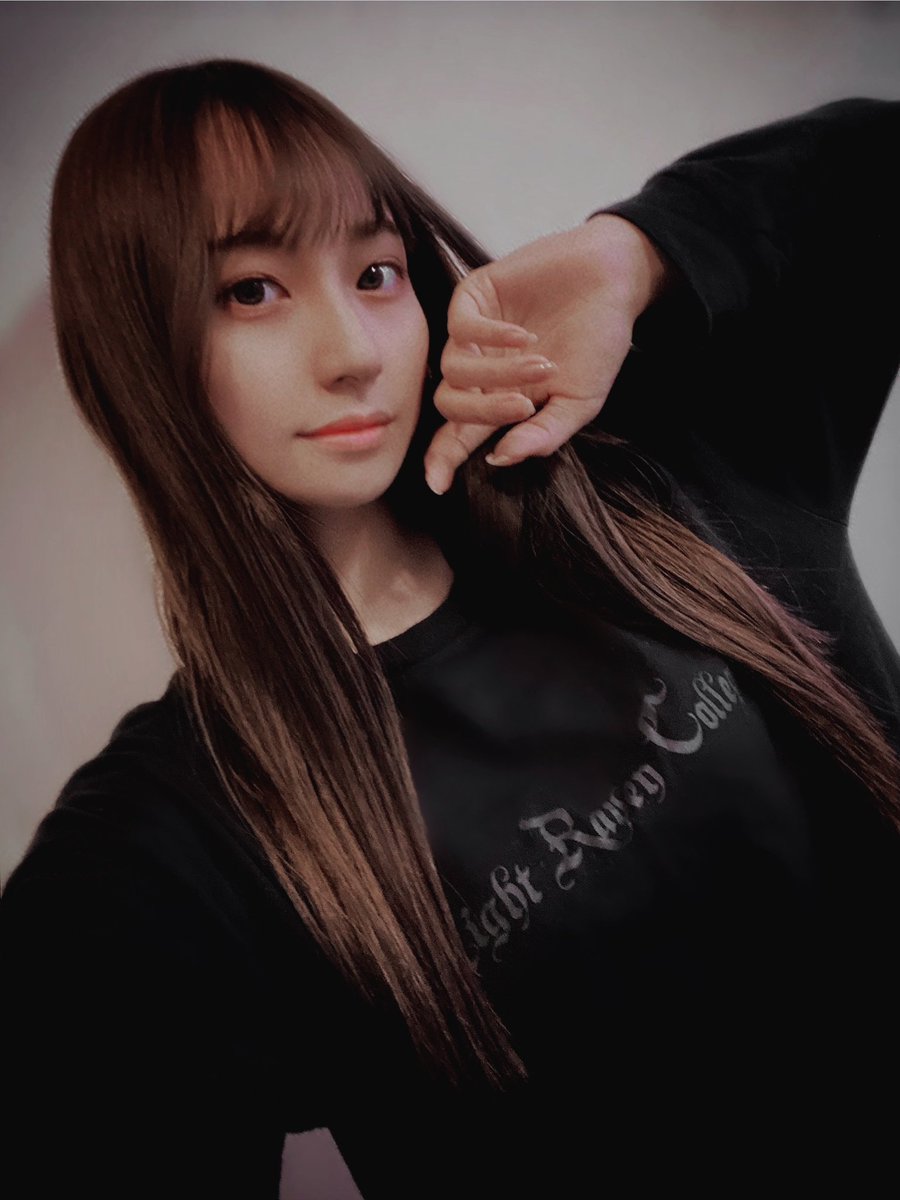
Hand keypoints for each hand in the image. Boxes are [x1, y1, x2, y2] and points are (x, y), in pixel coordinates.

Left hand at [423, 214, 670, 494]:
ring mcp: (474, 334)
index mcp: (502, 399)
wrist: (614, 278)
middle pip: (450, 406)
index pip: (460, 435)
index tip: (438, 485)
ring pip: (454, 371)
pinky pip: (460, 329)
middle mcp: (481, 370)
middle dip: (483, 413)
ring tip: (541, 363)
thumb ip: (543, 435)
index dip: (444, 459)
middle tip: (524, 405)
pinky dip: (490, 337)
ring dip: (497, 374)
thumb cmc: (599, 341)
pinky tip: (523, 336)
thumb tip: (500, 460)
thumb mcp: (580, 401)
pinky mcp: (473, 297)